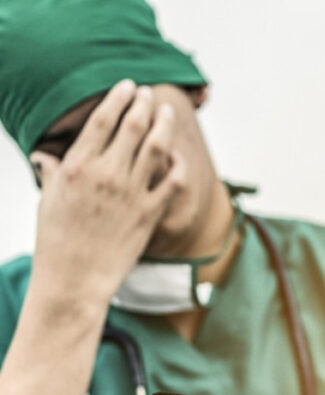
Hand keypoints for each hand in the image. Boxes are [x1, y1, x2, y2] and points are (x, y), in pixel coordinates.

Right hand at [29, 80, 185, 308]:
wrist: (75, 279)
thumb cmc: (57, 241)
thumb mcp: (48, 200)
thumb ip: (53, 174)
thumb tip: (45, 157)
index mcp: (77, 167)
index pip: (102, 121)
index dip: (117, 98)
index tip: (126, 87)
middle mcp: (106, 175)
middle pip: (132, 127)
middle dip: (143, 104)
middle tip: (148, 94)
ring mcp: (131, 193)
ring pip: (156, 147)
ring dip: (164, 125)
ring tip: (166, 112)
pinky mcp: (150, 214)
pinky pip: (173, 182)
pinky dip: (179, 164)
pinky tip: (180, 156)